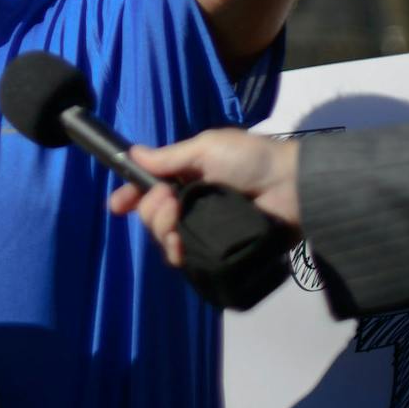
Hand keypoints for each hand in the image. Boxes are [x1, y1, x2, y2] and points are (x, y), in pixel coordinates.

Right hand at [108, 130, 301, 270]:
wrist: (291, 188)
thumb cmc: (249, 160)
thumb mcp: (206, 148)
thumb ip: (170, 158)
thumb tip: (134, 153)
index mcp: (187, 176)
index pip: (151, 187)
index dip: (131, 196)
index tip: (117, 206)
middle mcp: (192, 203)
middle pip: (154, 216)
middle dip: (152, 211)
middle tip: (169, 201)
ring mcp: (204, 229)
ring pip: (167, 239)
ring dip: (163, 231)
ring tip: (177, 225)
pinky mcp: (218, 251)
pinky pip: (188, 259)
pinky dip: (178, 254)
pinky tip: (181, 249)